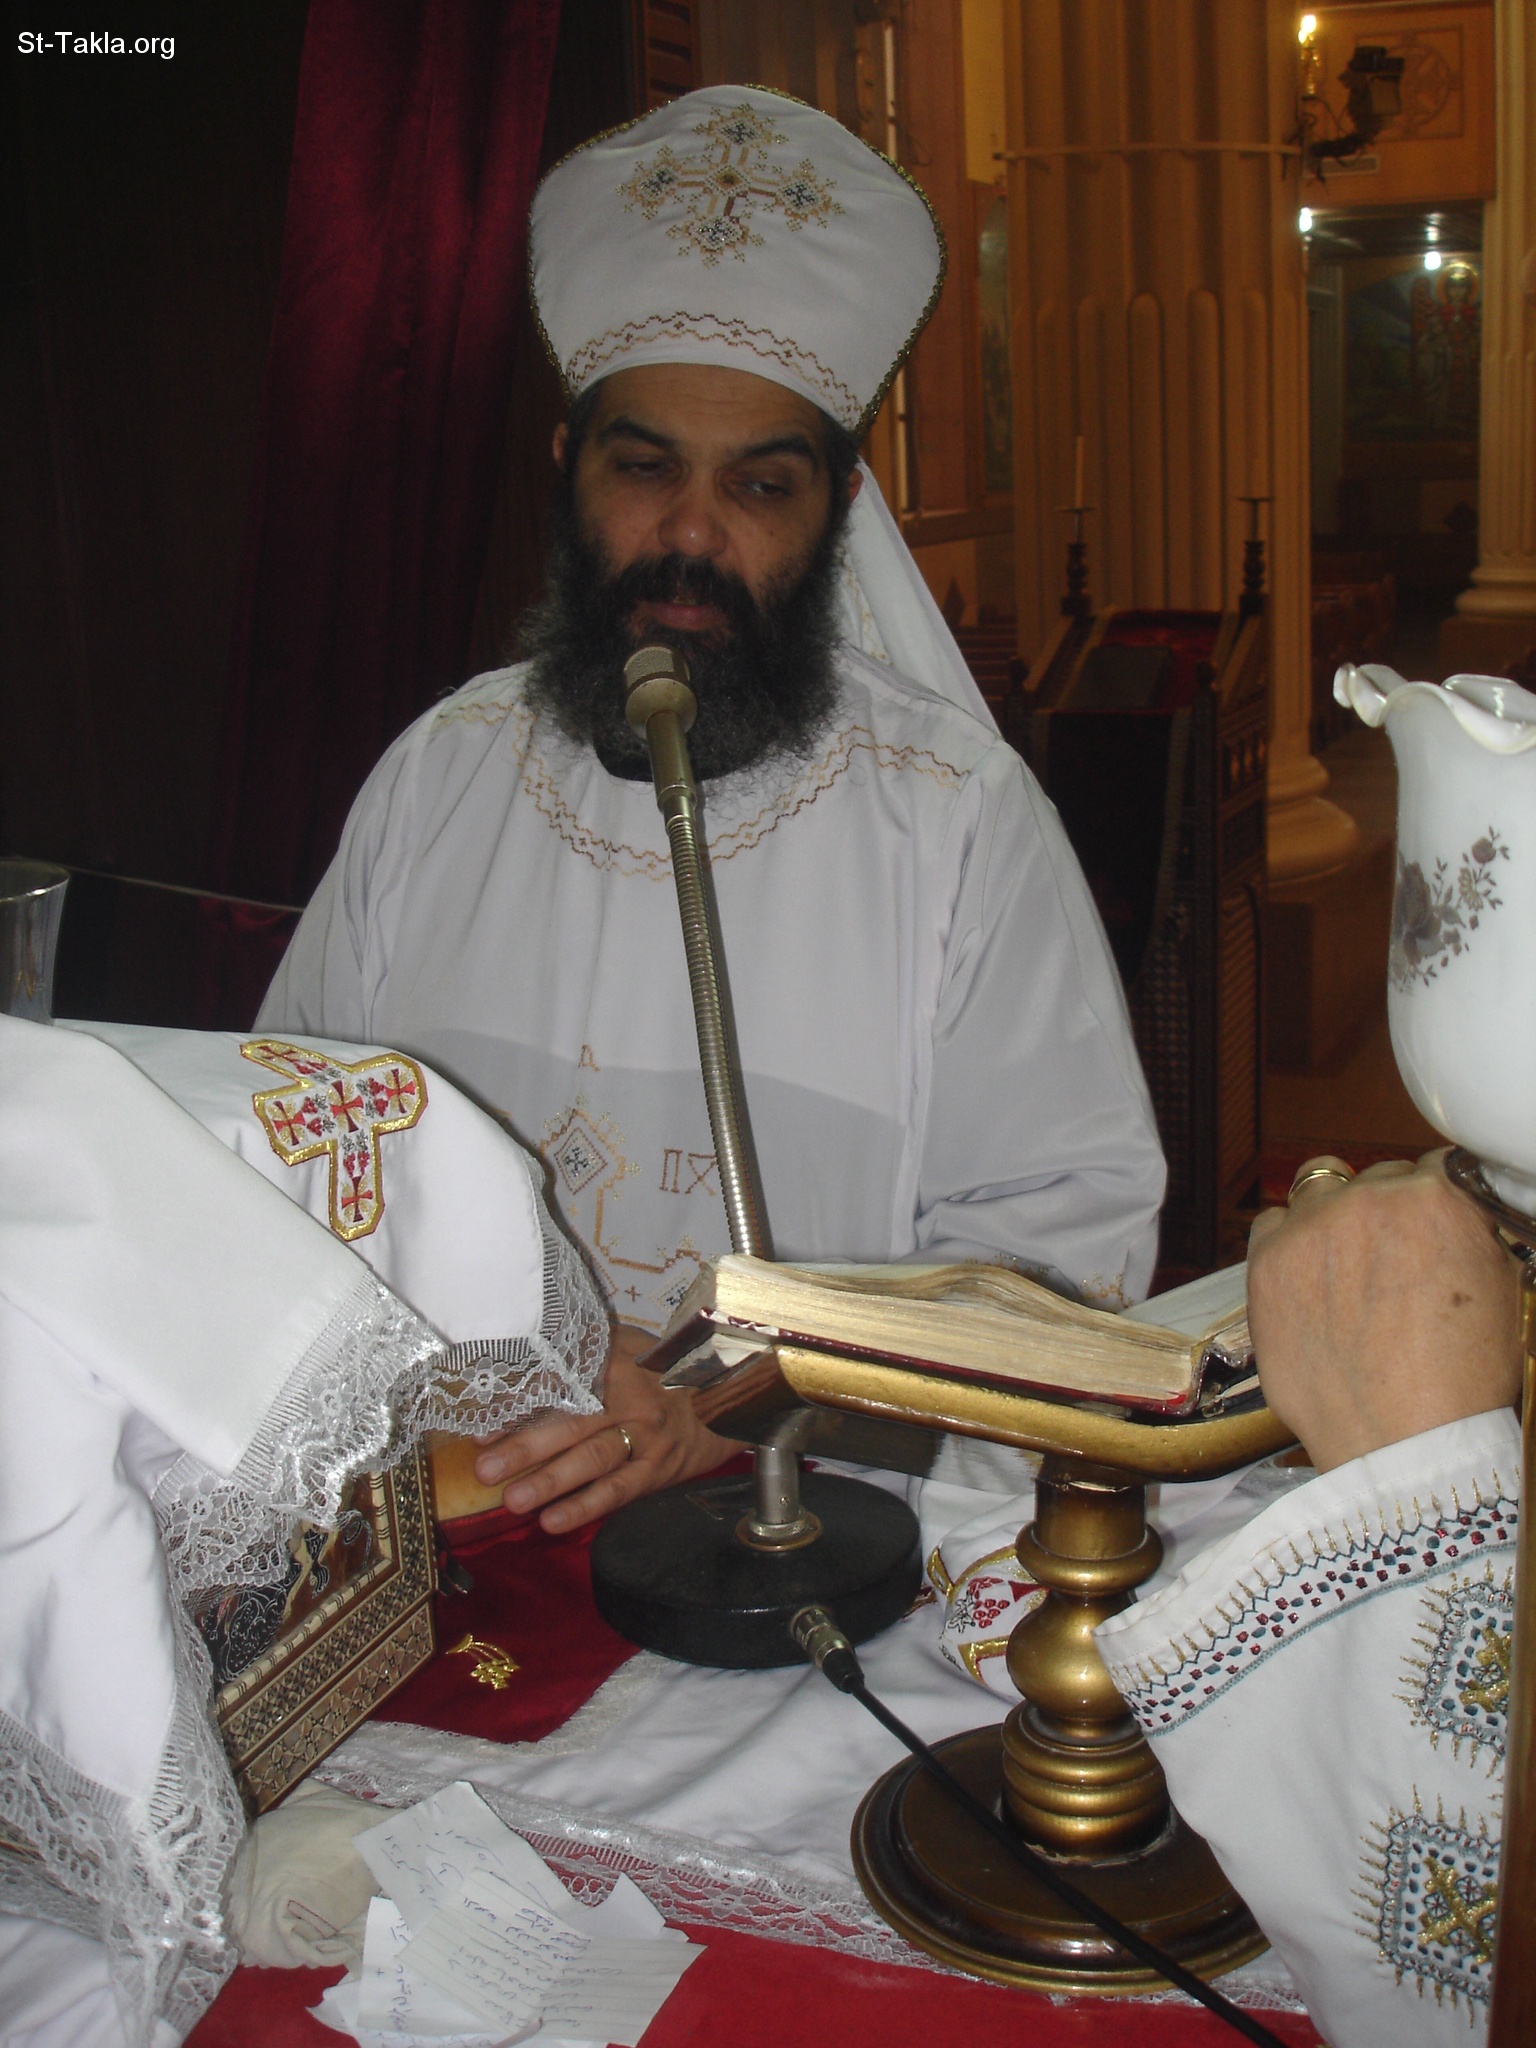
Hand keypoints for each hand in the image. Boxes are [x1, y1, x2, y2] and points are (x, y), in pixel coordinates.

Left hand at [472, 1322, 742, 1532]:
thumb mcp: (625, 1349)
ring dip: (550, 1481)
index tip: (481, 1428)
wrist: (723, 1397)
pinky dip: (585, 1507)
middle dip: (525, 1449)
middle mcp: (629, 1398)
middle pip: (571, 1424)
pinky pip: (617, 1490)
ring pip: (592, 1460)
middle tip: (485, 1471)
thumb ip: (580, 1358)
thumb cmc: (660, 1373)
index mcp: (614, 1365)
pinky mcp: (657, 1468)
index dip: (520, 1407)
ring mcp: (645, 1436)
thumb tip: (513, 1373)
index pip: (561, 1385)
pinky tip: (553, 1521)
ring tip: (514, 1501)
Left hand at [1246, 1151, 1522, 1472]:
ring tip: (1346, 1263)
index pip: (1433, 1168)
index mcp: (1436, 1197)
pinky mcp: (1267, 1259)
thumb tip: (1457, 1218)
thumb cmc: (1459, 1383)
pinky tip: (1307, 1277)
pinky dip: (1288, 1240)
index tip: (1427, 1225)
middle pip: (1377, 1178)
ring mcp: (1312, 1226)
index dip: (1432, 1202)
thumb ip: (1471, 1234)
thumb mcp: (1502, 1289)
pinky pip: (1272, 1222)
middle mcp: (1370, 1199)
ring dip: (1334, 1213)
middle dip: (1386, 1211)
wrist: (1401, 1443)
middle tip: (1390, 1260)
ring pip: (1320, 1187)